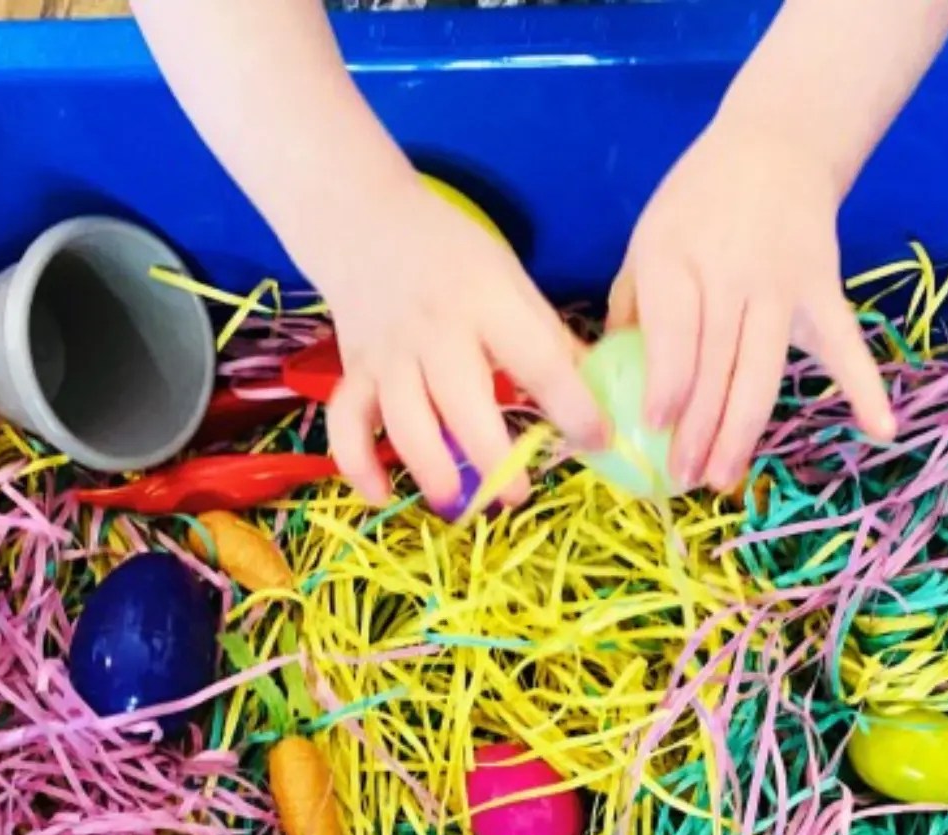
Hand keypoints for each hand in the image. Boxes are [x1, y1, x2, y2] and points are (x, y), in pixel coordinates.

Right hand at [317, 178, 605, 511]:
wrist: (362, 217)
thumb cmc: (451, 254)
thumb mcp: (508, 278)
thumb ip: (545, 336)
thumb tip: (599, 391)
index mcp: (486, 301)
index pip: (538, 360)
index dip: (572, 406)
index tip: (598, 441)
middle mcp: (435, 330)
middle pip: (464, 405)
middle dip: (494, 459)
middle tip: (518, 496)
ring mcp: (389, 353)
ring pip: (406, 423)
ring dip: (432, 471)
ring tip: (459, 504)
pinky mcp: (354, 370)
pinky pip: (348, 425)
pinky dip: (358, 465)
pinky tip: (380, 495)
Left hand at [609, 119, 896, 492]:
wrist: (777, 144)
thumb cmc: (700, 203)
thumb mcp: (650, 238)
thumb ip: (632, 305)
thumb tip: (609, 378)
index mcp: (676, 256)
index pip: (675, 330)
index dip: (668, 382)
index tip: (656, 428)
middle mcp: (730, 272)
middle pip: (716, 362)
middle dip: (699, 427)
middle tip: (684, 478)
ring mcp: (782, 284)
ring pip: (763, 368)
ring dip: (743, 428)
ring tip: (724, 477)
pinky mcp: (824, 290)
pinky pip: (845, 345)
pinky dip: (865, 386)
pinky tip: (880, 429)